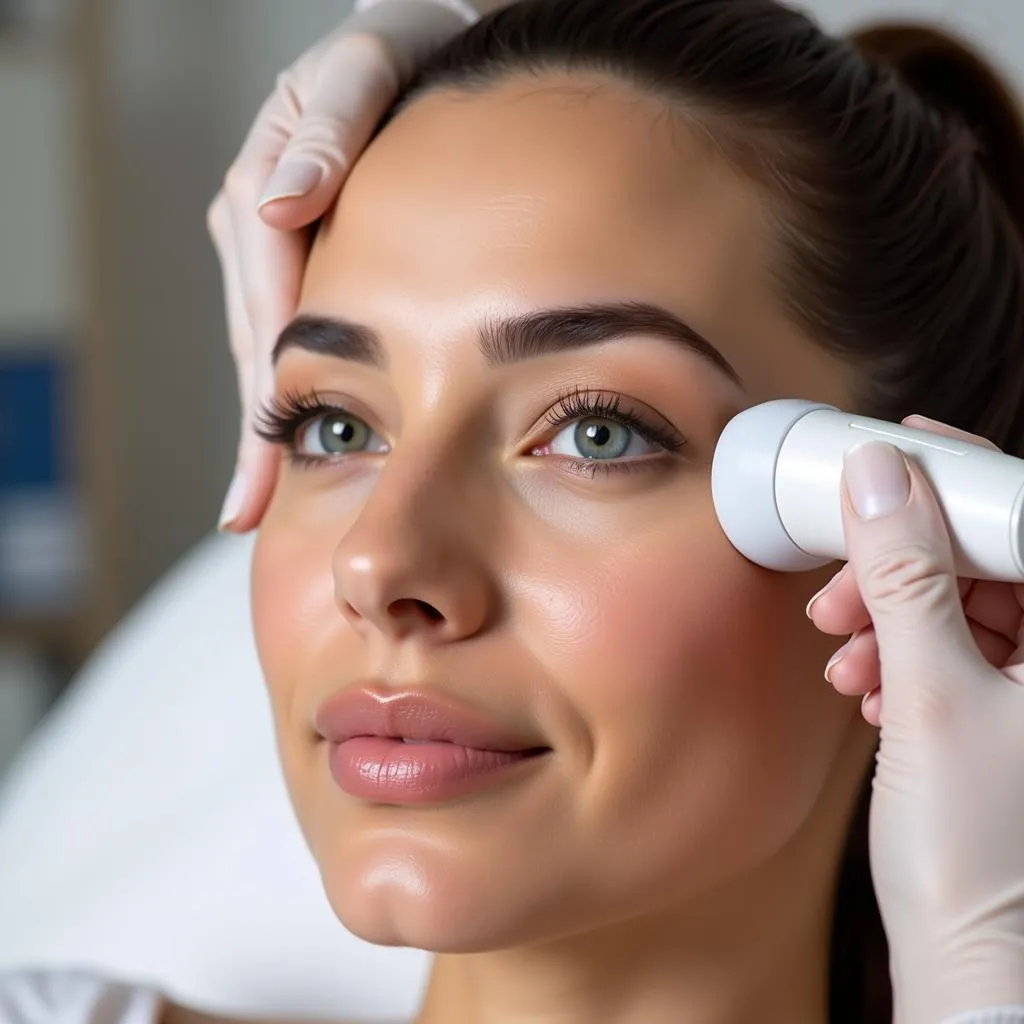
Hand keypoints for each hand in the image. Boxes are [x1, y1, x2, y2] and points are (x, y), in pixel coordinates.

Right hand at [207, 0, 473, 531]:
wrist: (420, 36)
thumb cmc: (405, 50)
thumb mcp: (367, 67)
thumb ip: (329, 127)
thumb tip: (283, 204)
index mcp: (264, 189)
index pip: (263, 315)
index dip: (263, 400)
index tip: (262, 473)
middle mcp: (257, 225)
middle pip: (250, 345)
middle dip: (253, 433)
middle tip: (250, 513)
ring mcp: (272, 242)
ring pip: (262, 347)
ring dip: (265, 421)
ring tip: (262, 496)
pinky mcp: (298, 252)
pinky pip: (287, 329)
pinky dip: (294, 386)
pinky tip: (301, 433)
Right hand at [806, 417, 1023, 1022]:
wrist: (973, 972)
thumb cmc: (978, 860)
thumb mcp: (932, 696)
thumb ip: (905, 578)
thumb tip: (879, 480)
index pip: (1023, 520)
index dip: (957, 477)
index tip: (891, 454)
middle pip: (988, 562)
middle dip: (901, 567)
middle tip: (842, 584)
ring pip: (961, 609)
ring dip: (889, 619)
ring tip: (845, 653)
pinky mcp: (1007, 718)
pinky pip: (952, 654)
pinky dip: (899, 659)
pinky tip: (867, 686)